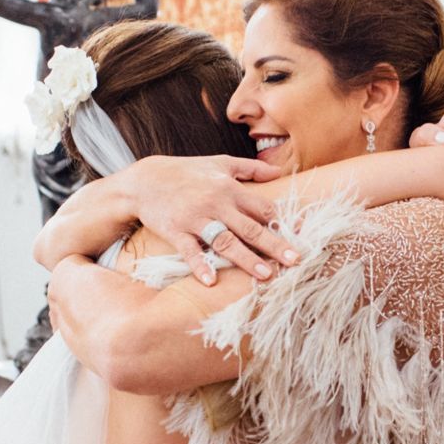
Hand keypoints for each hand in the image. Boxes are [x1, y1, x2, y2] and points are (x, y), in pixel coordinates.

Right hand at [120, 155, 295, 285]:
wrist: (144, 180)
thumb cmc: (186, 172)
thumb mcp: (219, 163)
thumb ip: (250, 168)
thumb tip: (279, 172)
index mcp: (229, 188)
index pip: (262, 207)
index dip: (281, 223)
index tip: (299, 237)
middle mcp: (215, 203)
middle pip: (250, 227)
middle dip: (274, 245)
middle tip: (295, 261)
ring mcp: (195, 218)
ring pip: (225, 241)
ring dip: (246, 259)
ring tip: (265, 276)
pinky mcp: (176, 231)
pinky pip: (190, 251)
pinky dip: (199, 265)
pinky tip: (211, 281)